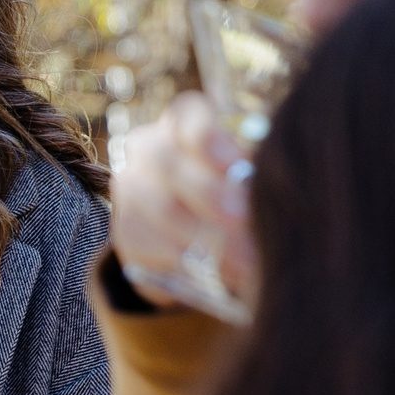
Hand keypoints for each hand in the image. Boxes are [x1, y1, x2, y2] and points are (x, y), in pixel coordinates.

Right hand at [110, 92, 257, 309]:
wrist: (188, 232)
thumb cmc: (233, 193)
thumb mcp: (248, 177)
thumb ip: (254, 178)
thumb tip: (269, 196)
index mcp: (183, 123)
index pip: (188, 118)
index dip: (208, 138)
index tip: (233, 163)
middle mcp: (148, 149)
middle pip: (166, 162)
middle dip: (208, 192)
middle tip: (243, 218)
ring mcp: (130, 190)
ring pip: (162, 210)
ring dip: (207, 237)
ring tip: (249, 260)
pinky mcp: (125, 233)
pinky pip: (156, 248)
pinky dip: (194, 265)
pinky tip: (228, 275)